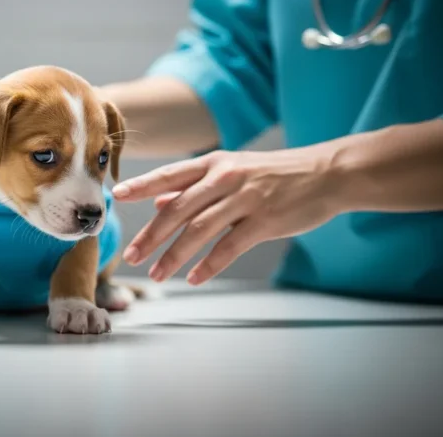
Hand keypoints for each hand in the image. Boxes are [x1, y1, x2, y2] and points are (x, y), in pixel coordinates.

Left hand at [112, 146, 341, 284]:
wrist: (325, 174)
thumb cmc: (273, 174)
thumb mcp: (231, 171)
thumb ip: (193, 187)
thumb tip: (158, 203)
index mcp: (213, 164)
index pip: (169, 175)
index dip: (142, 186)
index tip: (117, 197)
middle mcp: (224, 178)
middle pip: (177, 209)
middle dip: (150, 235)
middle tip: (131, 255)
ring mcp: (244, 199)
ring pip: (199, 231)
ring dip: (174, 255)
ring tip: (157, 274)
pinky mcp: (264, 221)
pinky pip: (229, 247)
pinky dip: (208, 265)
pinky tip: (194, 278)